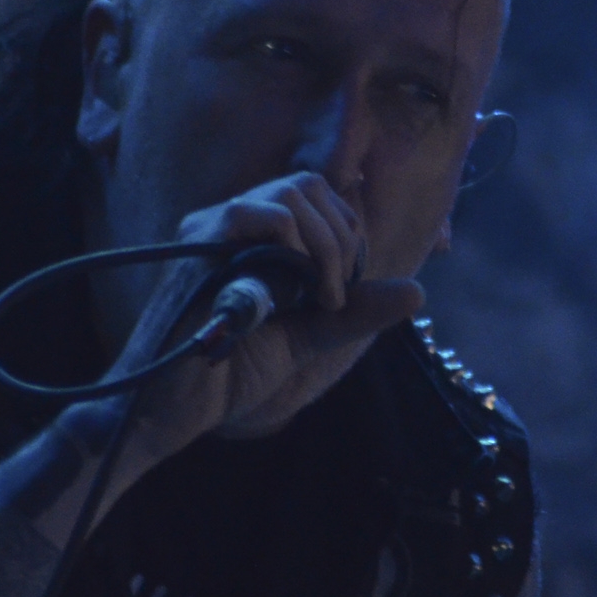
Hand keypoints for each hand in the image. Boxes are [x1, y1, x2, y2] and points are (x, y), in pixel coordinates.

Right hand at [121, 172, 421, 456]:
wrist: (177, 411)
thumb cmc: (228, 373)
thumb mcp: (307, 337)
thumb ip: (355, 313)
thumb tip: (418, 292)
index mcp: (253, 235)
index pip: (317, 198)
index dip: (347, 236)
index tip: (345, 290)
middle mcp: (231, 221)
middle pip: (309, 185)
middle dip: (343, 237)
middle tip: (338, 295)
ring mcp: (212, 227)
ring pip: (292, 194)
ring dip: (326, 244)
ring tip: (323, 297)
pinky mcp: (199, 245)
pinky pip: (259, 213)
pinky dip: (298, 246)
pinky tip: (304, 292)